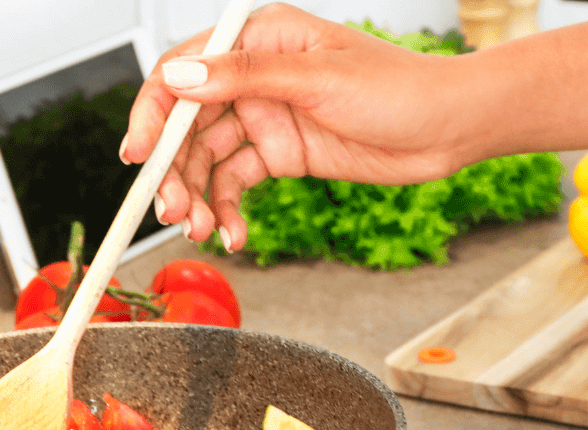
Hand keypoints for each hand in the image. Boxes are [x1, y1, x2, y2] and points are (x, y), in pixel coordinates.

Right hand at [122, 3, 480, 250]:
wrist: (449, 129)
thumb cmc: (400, 88)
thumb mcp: (319, 79)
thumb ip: (247, 77)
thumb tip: (181, 77)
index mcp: (258, 37)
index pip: (184, 72)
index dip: (153, 113)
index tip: (138, 154)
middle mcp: (255, 74)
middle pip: (188, 123)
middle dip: (173, 170)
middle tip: (172, 212)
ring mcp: (267, 115)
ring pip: (208, 159)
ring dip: (198, 197)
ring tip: (203, 231)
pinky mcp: (282, 152)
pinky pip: (238, 182)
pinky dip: (229, 210)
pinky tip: (234, 233)